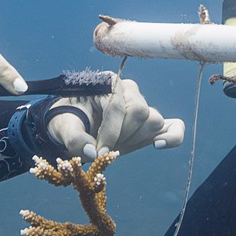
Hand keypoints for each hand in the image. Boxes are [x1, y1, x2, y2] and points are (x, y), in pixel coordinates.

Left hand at [42, 77, 182, 159]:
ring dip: (135, 139)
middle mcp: (128, 89)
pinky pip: (174, 125)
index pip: (117, 106)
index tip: (99, 152)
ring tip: (116, 146)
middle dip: (122, 135)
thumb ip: (74, 139)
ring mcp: (142, 105)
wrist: (73, 124)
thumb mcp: (62, 127)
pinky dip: (173, 137)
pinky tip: (158, 145)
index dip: (109, 133)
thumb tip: (93, 153)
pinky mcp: (150, 122)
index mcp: (107, 82)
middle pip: (139, 110)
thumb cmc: (68, 119)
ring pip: (154, 120)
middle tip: (105, 147)